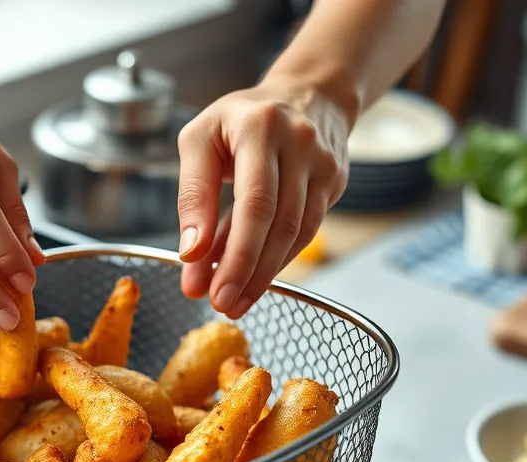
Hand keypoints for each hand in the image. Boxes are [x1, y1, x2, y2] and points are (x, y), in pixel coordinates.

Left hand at [176, 84, 349, 317]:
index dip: (234, 252)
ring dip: (264, 275)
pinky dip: (280, 259)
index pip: (254, 201)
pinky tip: (256, 277)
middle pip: (278, 223)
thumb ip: (193, 196)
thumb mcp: (200, 141)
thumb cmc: (241, 119)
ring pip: (298, 234)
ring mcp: (324, 165)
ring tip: (235, 300)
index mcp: (260, 127)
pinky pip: (308, 232)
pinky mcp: (335, 182)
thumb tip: (191, 254)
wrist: (308, 94)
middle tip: (222, 304)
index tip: (208, 288)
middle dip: (247, 272)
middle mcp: (299, 143)